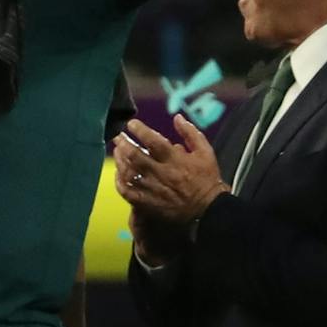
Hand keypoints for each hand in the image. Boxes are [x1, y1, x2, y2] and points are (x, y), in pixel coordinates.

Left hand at [113, 115, 228, 225]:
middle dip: (124, 144)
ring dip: (120, 160)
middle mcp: (163, 174)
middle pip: (136, 156)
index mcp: (176, 160)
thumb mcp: (205, 152)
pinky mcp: (149, 203)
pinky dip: (120, 182)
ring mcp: (154, 189)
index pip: (154, 141)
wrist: (209, 209)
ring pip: (130, 173)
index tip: (131, 124)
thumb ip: (190, 133)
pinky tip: (118, 174)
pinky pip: (128, 193)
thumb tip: (177, 117)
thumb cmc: (207, 178)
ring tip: (116, 151)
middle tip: (118, 136)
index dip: (140, 130)